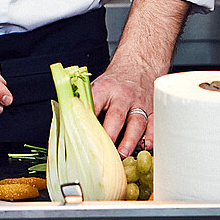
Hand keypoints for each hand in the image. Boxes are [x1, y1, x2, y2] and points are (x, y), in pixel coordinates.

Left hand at [93, 0, 190, 155]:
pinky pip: (154, 126)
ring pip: (136, 123)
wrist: (139, 65)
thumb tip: (64, 118)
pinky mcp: (154, 111)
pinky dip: (150, 138)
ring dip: (129, 141)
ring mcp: (140, 104)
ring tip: (122, 154)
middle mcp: (122, 96)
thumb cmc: (114, 81)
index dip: (88, 121)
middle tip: (103, 151)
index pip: (93, 105)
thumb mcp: (95, 85)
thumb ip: (83, 101)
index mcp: (103, 89)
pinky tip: (145, 147)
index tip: (83, 137)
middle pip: (116, 116)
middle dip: (109, 135)